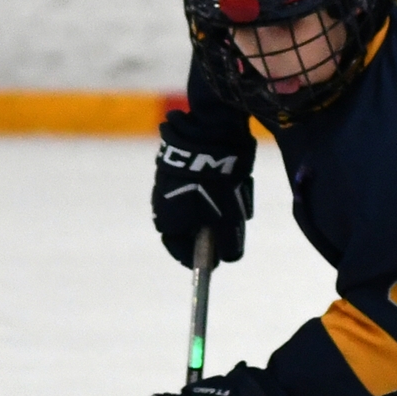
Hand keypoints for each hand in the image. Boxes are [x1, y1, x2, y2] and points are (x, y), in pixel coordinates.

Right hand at [152, 110, 254, 266]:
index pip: (179, 249)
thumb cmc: (216, 183)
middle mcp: (161, 203)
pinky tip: (228, 181)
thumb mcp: (227, 218)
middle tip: (231, 227)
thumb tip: (230, 258)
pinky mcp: (177, 164)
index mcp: (167, 221)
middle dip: (209, 230)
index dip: (197, 259)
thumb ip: (227, 242)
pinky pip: (196, 185)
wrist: (209, 132)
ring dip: (213, 207)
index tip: (215, 263)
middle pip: (187, 226)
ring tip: (235, 197)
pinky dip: (211, 189)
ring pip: (193, 204)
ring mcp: (167, 181)